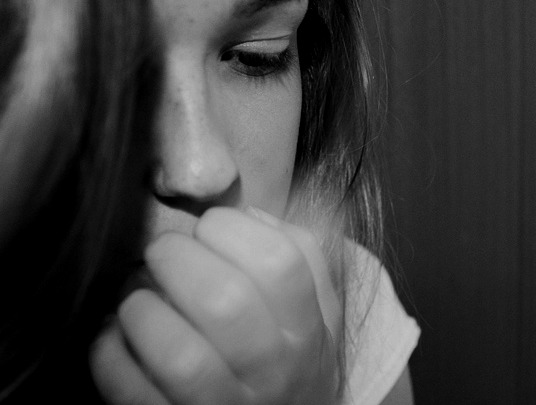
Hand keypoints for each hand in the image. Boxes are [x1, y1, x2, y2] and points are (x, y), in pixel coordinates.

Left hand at [90, 207, 340, 404]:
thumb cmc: (291, 363)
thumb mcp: (319, 313)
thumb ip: (305, 257)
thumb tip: (253, 209)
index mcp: (309, 330)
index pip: (281, 263)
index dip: (232, 229)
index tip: (210, 226)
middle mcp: (275, 372)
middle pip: (225, 301)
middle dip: (177, 259)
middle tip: (163, 253)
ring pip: (180, 356)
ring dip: (142, 310)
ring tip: (138, 298)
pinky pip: (133, 394)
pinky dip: (111, 355)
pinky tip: (116, 336)